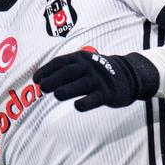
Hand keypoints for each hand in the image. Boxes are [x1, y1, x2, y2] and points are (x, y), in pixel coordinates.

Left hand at [33, 51, 151, 111]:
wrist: (128, 75)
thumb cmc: (97, 72)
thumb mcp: (82, 65)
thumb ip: (63, 71)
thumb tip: (40, 81)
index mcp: (80, 58)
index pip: (60, 62)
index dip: (47, 70)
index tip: (36, 79)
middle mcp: (89, 67)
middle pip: (69, 72)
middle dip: (54, 78)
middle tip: (42, 87)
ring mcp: (99, 80)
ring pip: (81, 84)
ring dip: (68, 89)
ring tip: (56, 94)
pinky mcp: (108, 93)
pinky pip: (96, 98)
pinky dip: (87, 102)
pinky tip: (78, 106)